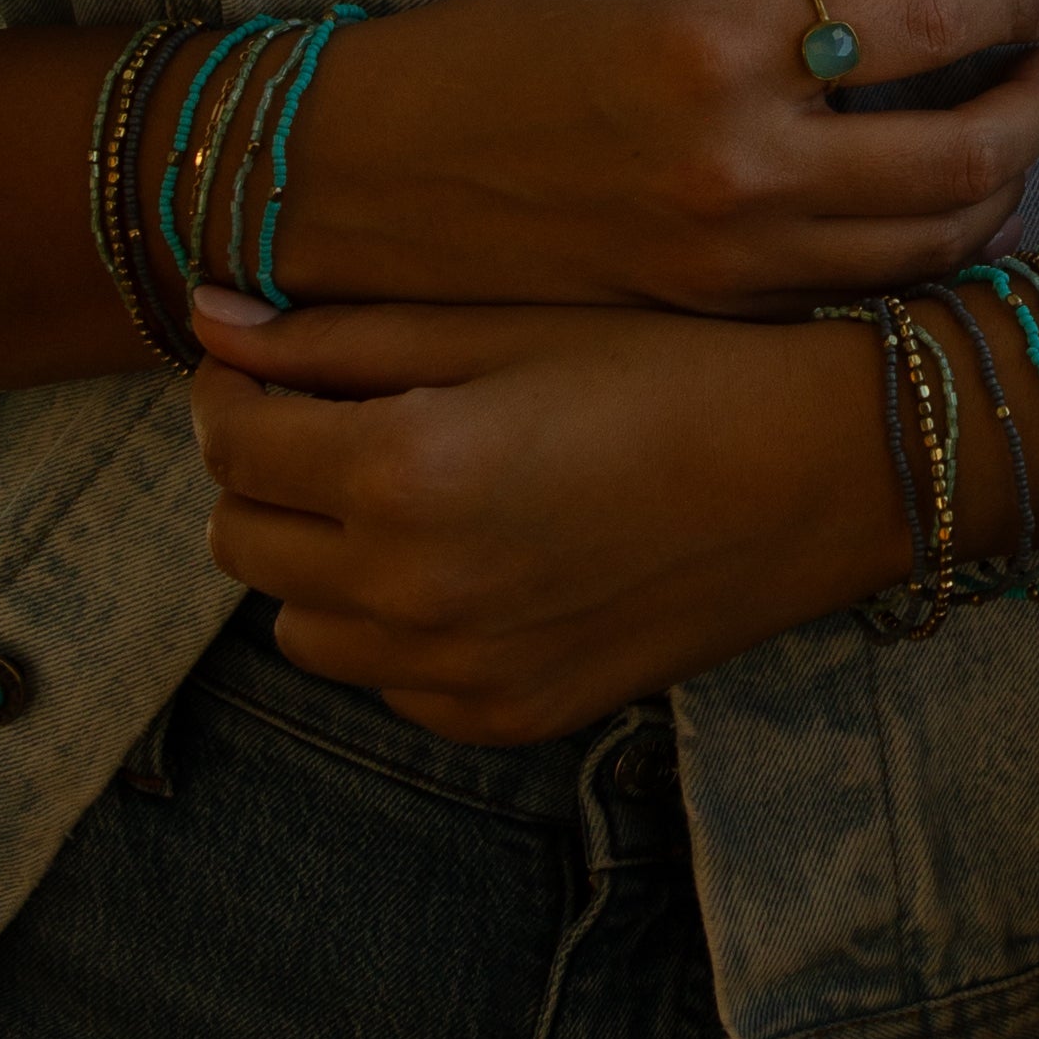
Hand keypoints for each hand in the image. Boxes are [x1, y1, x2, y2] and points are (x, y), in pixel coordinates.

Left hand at [189, 208, 1038, 736]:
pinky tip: (473, 557)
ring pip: (301, 625)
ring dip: (322, 557)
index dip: (238, 391)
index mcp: (401, 474)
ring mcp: (460, 673)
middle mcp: (412, 593)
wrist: (830, 471)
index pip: (228, 444)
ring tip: (407, 489)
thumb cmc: (677, 366)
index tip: (278, 363)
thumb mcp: (508, 323)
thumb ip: (344, 334)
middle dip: (270, 474)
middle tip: (343, 417)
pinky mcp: (509, 715)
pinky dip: (395, 626)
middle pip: (242, 540)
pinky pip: (389, 681)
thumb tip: (208, 323)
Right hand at [274, 0, 1038, 315]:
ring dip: (1002, 188)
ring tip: (1007, 138)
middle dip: (1036, 107)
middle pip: (962, 153)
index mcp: (720, 46)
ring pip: (933, 243)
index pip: (926, 23)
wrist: (377, 174)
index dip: (1016, 5)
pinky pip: (865, 291)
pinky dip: (928, 253)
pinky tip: (939, 212)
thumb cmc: (508, 47)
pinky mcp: (720, 314)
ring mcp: (732, 254)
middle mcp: (739, 161)